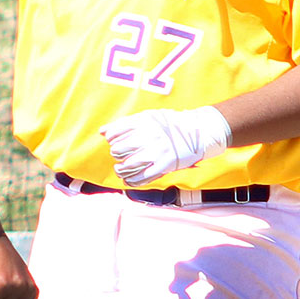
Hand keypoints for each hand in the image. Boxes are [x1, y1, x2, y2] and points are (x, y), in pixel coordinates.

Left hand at [100, 105, 232, 186]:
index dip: (111, 138)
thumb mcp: (148, 117)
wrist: (198, 131)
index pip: (115, 133)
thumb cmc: (169, 124)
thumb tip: (102, 132)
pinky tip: (128, 180)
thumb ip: (125, 124)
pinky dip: (131, 181)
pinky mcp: (165, 166)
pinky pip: (142, 178)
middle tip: (119, 155)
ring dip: (120, 169)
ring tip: (120, 169)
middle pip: (119, 150)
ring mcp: (157, 152)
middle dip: (116, 153)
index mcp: (144, 123)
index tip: (114, 140)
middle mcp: (149, 137)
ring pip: (128, 165)